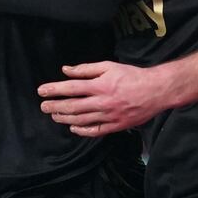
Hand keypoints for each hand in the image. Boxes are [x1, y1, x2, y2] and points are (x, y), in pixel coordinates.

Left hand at [37, 60, 165, 136]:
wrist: (155, 91)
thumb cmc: (132, 75)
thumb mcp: (109, 66)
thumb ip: (86, 69)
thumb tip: (66, 70)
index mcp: (100, 85)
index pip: (71, 88)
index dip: (54, 89)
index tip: (42, 91)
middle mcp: (102, 102)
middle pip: (73, 106)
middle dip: (55, 106)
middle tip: (43, 106)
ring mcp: (108, 116)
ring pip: (81, 120)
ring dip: (64, 118)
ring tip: (54, 115)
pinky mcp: (115, 126)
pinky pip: (94, 131)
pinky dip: (81, 130)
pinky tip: (73, 127)